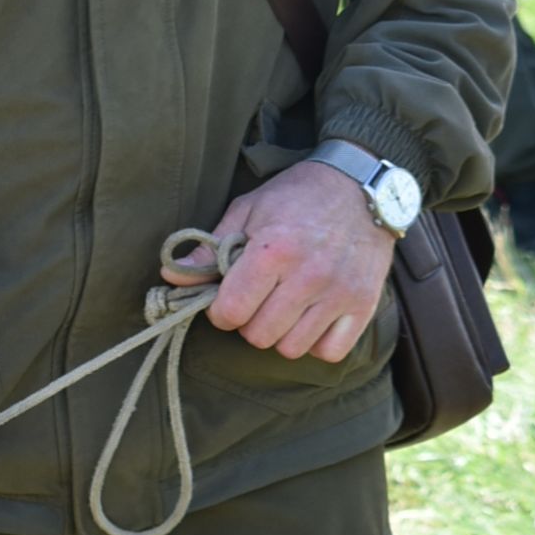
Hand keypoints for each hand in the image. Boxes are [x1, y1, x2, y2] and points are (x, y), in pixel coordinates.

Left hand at [162, 160, 397, 364]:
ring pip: (291, 348)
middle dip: (249, 322)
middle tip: (257, 300)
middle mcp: (308, 276)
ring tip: (284, 308)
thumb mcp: (248, 210)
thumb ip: (211, 249)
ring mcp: (339, 293)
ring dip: (281, 334)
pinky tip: (311, 319)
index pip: (231, 312)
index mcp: (274, 251)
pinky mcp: (363, 304)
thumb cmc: (297, 195)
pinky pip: (330, 351)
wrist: (360, 183)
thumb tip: (171, 275)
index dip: (220, 311)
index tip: (227, 300)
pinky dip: (316, 343)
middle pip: (259, 336)